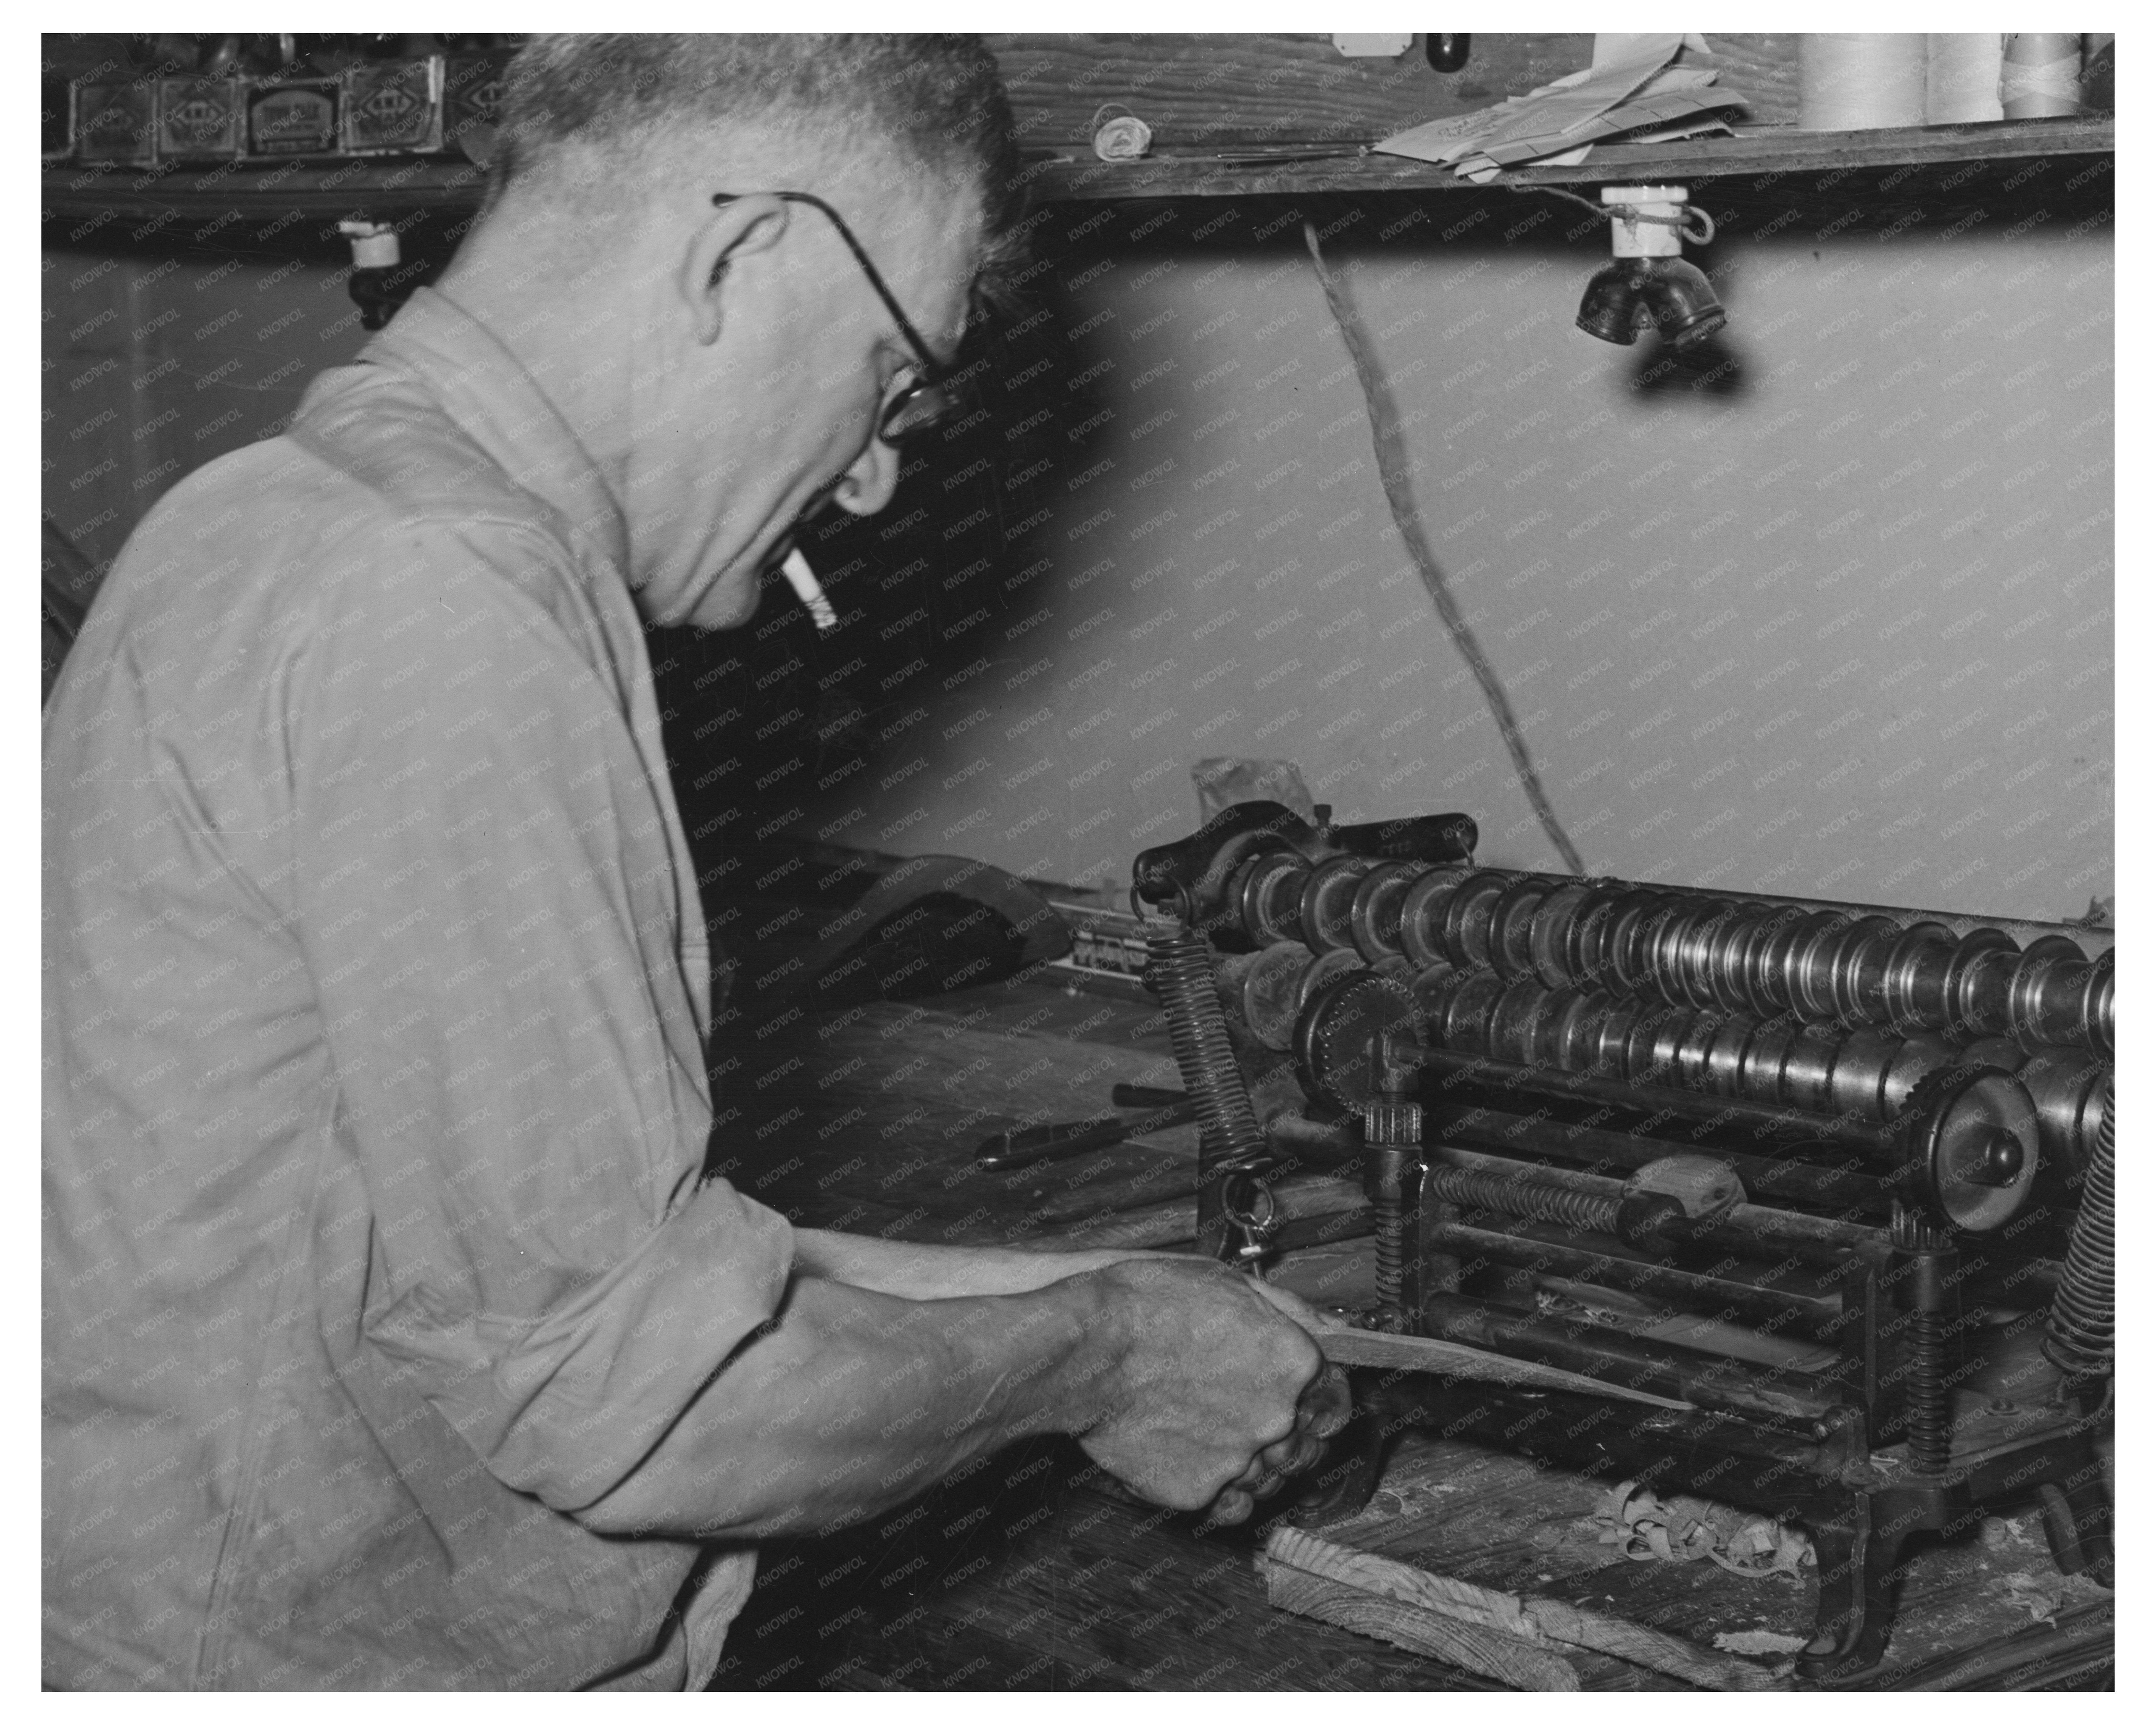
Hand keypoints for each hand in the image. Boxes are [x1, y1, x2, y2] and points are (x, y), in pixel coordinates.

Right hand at [1074, 1257, 1327, 1520]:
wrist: (1087, 1347)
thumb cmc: (1147, 1305)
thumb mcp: (1227, 1283)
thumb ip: (1288, 1311)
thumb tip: (1333, 1327)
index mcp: (1293, 1362)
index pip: (1334, 1397)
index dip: (1319, 1401)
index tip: (1304, 1403)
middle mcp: (1277, 1417)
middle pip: (1302, 1445)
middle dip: (1283, 1436)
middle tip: (1243, 1418)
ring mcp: (1239, 1459)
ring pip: (1266, 1479)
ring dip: (1249, 1464)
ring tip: (1210, 1436)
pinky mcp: (1198, 1491)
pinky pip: (1227, 1505)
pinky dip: (1218, 1491)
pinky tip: (1195, 1462)